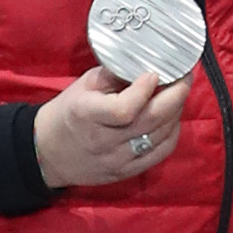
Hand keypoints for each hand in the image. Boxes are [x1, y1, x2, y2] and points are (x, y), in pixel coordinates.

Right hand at [32, 66, 192, 188]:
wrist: (49, 153)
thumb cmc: (69, 112)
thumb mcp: (84, 85)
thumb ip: (114, 73)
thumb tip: (147, 61)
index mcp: (86, 114)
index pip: (124, 109)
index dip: (145, 91)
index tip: (154, 73)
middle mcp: (103, 140)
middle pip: (151, 120)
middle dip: (176, 95)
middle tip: (184, 77)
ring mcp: (117, 159)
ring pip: (160, 135)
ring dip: (176, 111)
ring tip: (178, 94)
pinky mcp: (126, 171)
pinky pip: (160, 153)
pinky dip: (172, 133)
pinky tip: (172, 118)